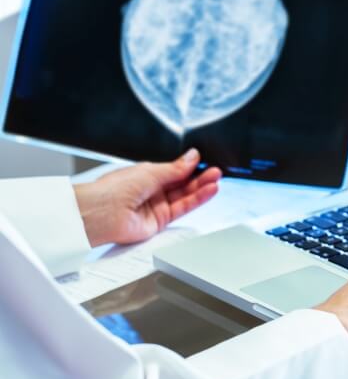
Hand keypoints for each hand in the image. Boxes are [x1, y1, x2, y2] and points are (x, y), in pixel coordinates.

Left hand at [73, 148, 220, 246]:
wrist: (100, 214)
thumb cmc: (113, 190)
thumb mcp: (151, 172)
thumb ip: (176, 168)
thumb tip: (193, 157)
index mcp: (146, 175)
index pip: (174, 170)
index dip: (190, 167)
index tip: (204, 161)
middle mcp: (152, 190)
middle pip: (181, 183)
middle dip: (199, 177)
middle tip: (215, 171)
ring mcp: (156, 206)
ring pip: (184, 196)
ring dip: (201, 188)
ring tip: (216, 180)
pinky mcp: (160, 221)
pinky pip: (183, 209)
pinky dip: (197, 200)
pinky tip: (208, 191)